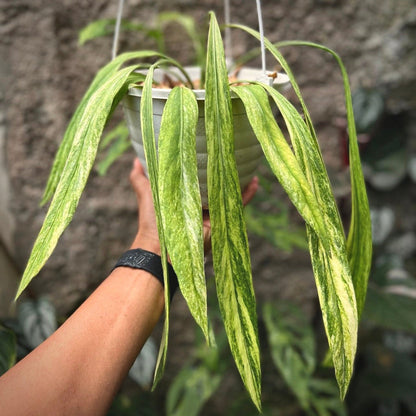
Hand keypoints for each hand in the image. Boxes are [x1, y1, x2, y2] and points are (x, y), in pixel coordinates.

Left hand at [129, 158, 258, 253]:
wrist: (161, 246)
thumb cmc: (152, 220)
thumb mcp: (146, 193)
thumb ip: (139, 178)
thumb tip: (136, 159)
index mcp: (185, 194)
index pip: (197, 175)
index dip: (203, 163)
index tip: (209, 147)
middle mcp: (200, 201)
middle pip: (215, 182)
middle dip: (223, 168)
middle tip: (232, 150)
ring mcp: (212, 209)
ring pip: (229, 190)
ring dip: (239, 178)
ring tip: (248, 163)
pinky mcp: (221, 218)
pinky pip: (238, 204)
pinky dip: (247, 194)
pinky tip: (255, 181)